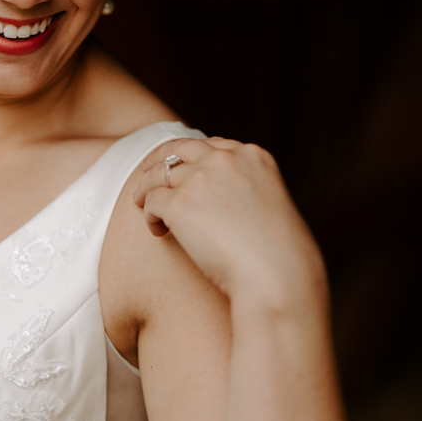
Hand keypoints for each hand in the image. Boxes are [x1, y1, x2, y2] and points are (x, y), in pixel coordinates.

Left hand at [132, 137, 323, 306]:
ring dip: (147, 189)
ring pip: (158, 174)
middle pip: (178, 149)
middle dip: (157, 160)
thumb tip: (219, 200)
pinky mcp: (179, 203)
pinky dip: (150, 216)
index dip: (191, 157)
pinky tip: (158, 232)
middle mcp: (225, 159)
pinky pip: (152, 201)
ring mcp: (200, 179)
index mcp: (252, 156)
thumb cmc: (278, 254)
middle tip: (146, 173)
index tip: (181, 168)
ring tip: (143, 205)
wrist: (275, 274)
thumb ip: (245, 190)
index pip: (212, 146)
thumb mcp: (270, 204)